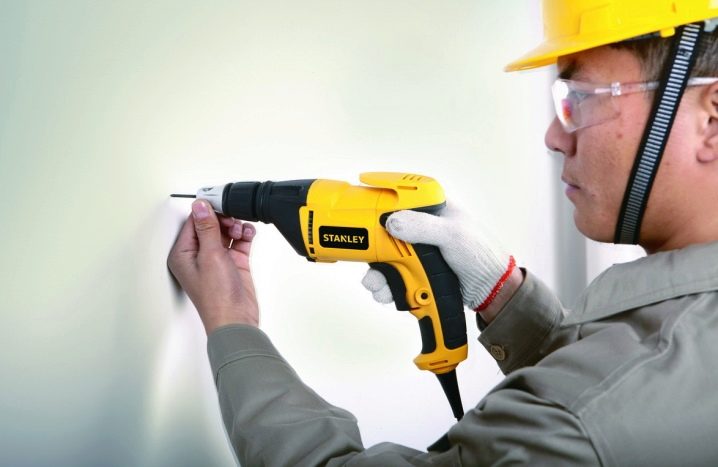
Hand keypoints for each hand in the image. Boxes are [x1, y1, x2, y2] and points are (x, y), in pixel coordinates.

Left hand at [168, 200, 258, 333]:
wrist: (236, 319)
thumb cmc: (216, 298)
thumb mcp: (210, 256)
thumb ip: (207, 228)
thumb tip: (200, 206)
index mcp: (183, 253)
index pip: (193, 222)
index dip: (206, 211)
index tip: (219, 202)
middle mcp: (198, 255)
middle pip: (210, 225)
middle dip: (223, 219)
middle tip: (233, 219)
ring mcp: (216, 259)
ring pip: (226, 232)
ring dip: (235, 226)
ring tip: (241, 231)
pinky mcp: (233, 263)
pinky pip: (239, 242)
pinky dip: (244, 236)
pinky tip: (248, 234)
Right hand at [361, 203, 521, 322]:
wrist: (490, 290)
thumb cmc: (481, 255)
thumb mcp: (453, 236)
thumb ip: (422, 227)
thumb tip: (392, 222)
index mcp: (430, 208)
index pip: (397, 196)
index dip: (376, 199)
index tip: (358, 208)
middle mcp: (419, 227)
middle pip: (382, 232)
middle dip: (371, 249)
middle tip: (367, 261)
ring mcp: (415, 251)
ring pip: (382, 258)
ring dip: (376, 274)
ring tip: (379, 286)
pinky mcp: (413, 271)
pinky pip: (390, 277)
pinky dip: (385, 287)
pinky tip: (388, 293)